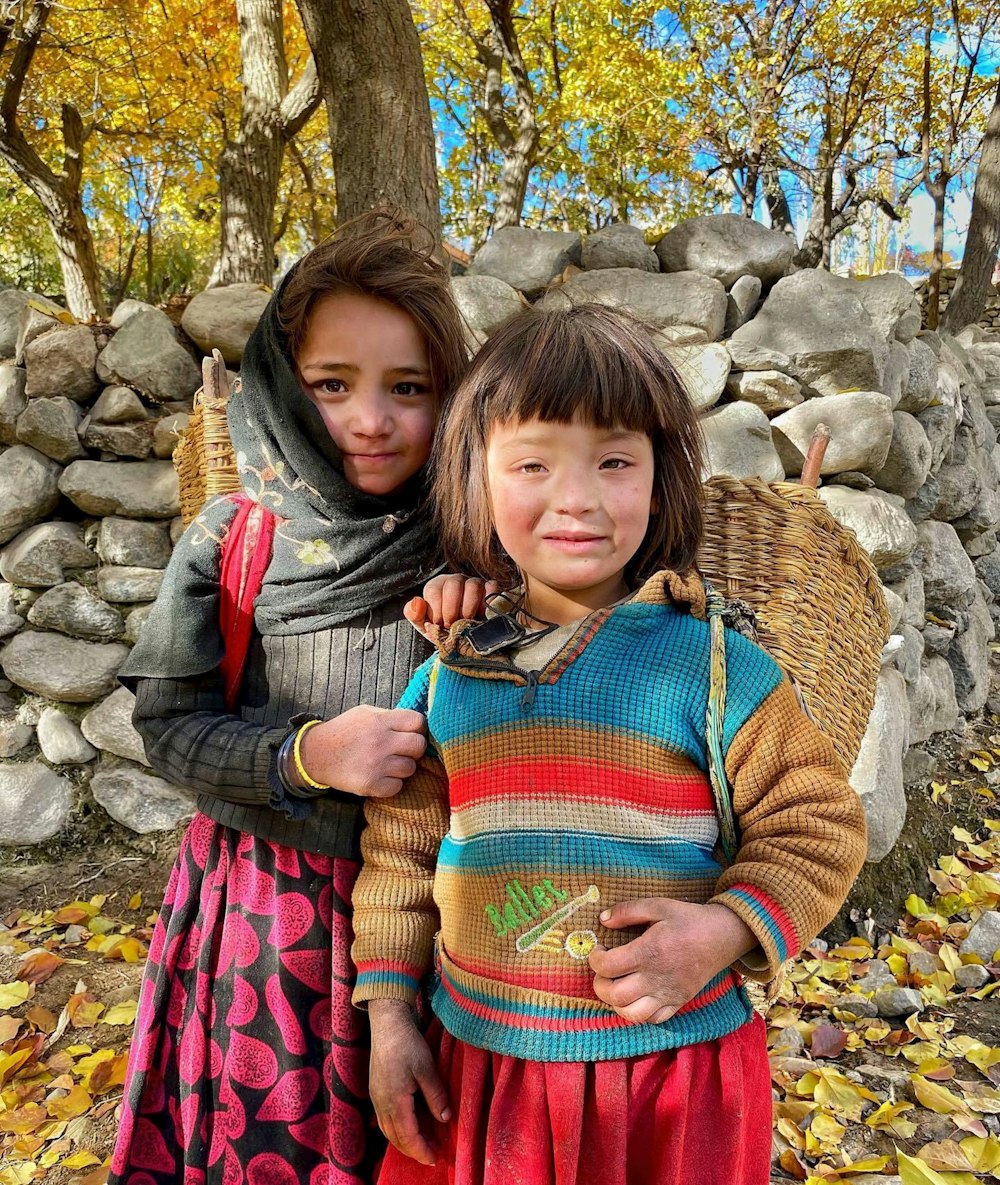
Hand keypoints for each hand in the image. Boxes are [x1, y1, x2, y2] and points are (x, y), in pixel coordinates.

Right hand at [297, 706, 425, 797]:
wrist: (316, 754)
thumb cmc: (344, 731)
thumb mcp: (365, 713)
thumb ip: (390, 717)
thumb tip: (416, 724)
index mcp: (380, 721)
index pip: (418, 722)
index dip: (417, 728)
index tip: (410, 732)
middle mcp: (380, 742)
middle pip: (419, 746)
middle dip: (414, 748)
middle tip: (402, 750)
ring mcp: (376, 765)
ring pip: (410, 768)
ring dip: (402, 767)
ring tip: (388, 763)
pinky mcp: (370, 784)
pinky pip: (397, 786)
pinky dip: (391, 783)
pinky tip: (381, 776)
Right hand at [368, 1000, 450, 1165]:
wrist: (387, 1024)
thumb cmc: (408, 1043)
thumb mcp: (426, 1068)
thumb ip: (435, 1095)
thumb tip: (445, 1119)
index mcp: (395, 1101)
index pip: (408, 1136)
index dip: (421, 1150)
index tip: (434, 1159)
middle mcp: (382, 1103)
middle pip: (395, 1138)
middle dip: (412, 1150)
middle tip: (430, 1155)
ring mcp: (376, 1097)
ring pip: (387, 1130)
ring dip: (403, 1141)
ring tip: (420, 1144)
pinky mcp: (375, 1090)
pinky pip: (383, 1119)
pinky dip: (395, 1129)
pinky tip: (406, 1125)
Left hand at [404, 573, 497, 637]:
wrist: (465, 638)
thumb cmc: (443, 629)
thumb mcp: (425, 625)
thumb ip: (414, 614)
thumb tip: (417, 602)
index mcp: (438, 586)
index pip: (434, 589)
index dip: (436, 609)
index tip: (439, 625)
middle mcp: (456, 581)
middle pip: (453, 584)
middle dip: (451, 609)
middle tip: (452, 625)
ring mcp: (476, 583)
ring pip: (473, 585)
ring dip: (469, 608)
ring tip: (468, 623)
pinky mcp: (491, 590)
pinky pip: (493, 588)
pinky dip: (489, 602)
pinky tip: (483, 616)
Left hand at [588, 899, 756, 1023]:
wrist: (722, 937)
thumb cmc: (688, 920)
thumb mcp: (658, 905)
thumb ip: (627, 910)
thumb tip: (602, 919)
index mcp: (649, 952)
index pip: (608, 967)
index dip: (595, 959)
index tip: (598, 950)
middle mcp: (656, 978)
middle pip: (615, 995)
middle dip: (600, 984)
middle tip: (603, 970)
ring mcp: (668, 995)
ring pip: (631, 1014)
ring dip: (616, 1002)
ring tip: (616, 985)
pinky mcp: (678, 1003)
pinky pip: (652, 1019)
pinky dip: (637, 1012)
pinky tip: (635, 995)